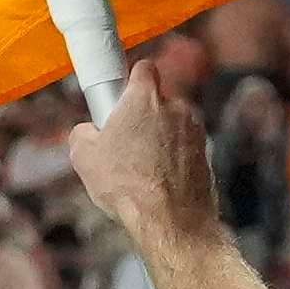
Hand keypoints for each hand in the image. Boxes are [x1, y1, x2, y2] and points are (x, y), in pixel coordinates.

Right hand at [67, 37, 224, 281]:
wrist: (170, 220)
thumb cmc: (127, 185)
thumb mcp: (84, 158)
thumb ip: (82, 133)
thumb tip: (87, 132)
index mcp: (145, 98)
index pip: (143, 68)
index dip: (131, 80)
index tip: (120, 97)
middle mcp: (176, 106)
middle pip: (158, 100)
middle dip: (144, 116)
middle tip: (125, 142)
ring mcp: (195, 130)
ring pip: (173, 125)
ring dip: (160, 139)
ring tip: (142, 169)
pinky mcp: (207, 153)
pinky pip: (185, 148)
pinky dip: (174, 158)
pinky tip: (159, 181)